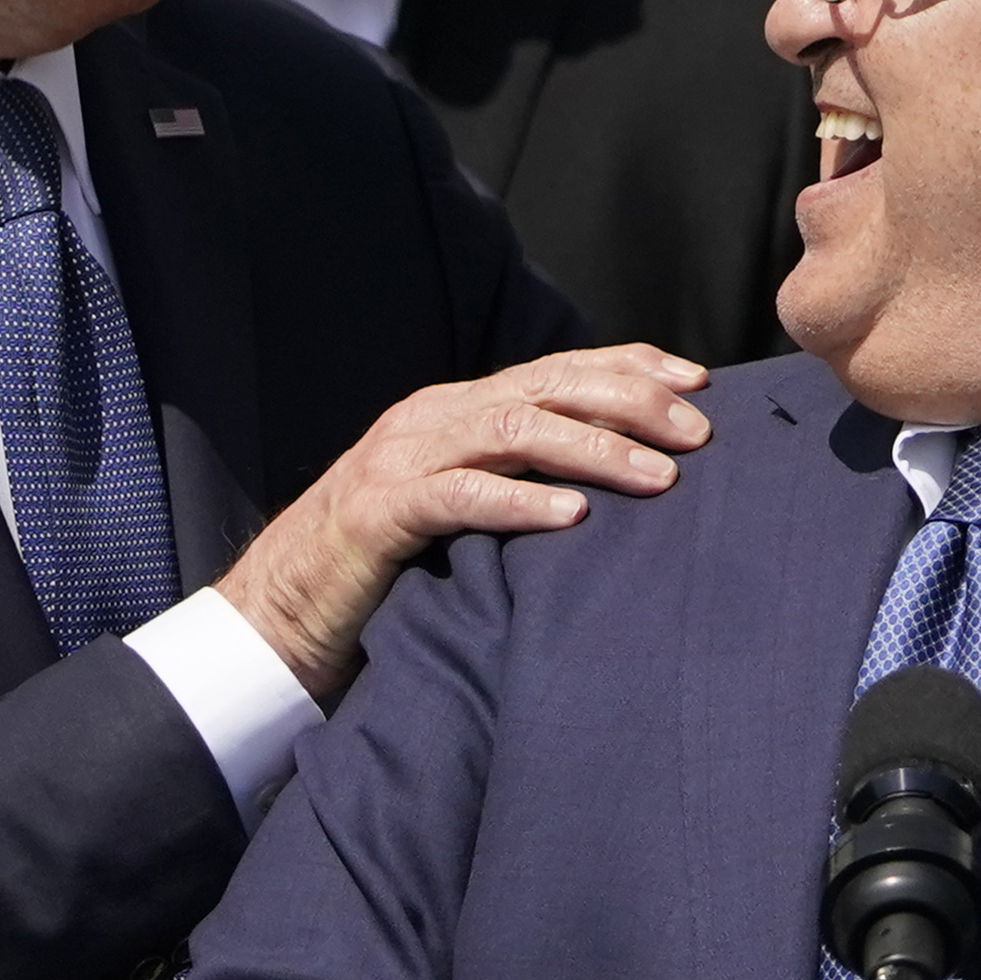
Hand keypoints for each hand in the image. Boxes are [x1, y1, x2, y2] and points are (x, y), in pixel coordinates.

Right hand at [219, 346, 711, 702]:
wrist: (280, 613)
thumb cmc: (389, 568)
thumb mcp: (465, 507)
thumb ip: (521, 480)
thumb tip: (621, 481)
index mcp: (459, 409)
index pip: (559, 368)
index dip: (631, 367)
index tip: (700, 382)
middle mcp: (433, 417)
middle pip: (548, 387)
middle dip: (632, 402)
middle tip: (699, 435)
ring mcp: (403, 459)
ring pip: (513, 430)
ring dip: (595, 449)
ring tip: (659, 477)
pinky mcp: (379, 513)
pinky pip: (459, 496)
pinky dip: (521, 501)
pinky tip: (572, 516)